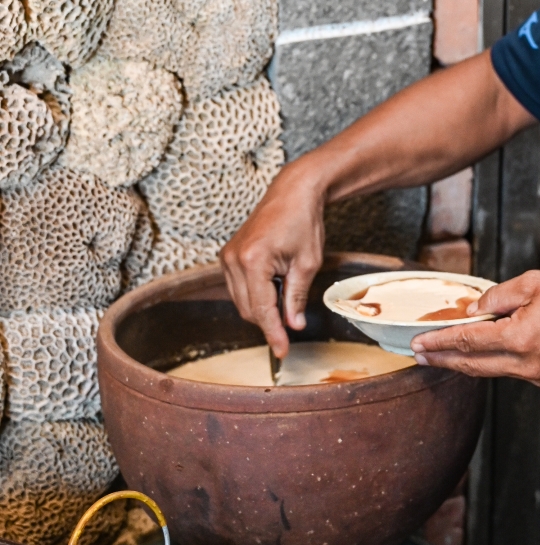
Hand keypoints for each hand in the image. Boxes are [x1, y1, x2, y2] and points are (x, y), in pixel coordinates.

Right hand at [220, 160, 326, 356]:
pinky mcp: (228, 255)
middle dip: (269, 322)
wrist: (293, 192)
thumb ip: (297, 297)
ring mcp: (227, 256)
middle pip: (248, 309)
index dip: (273, 333)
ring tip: (286, 297)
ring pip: (241, 301)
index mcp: (253, 260)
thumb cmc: (303, 222)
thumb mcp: (308, 264)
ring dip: (262, 308)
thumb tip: (293, 325)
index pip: (261, 309)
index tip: (283, 352)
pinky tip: (274, 288)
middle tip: (291, 328)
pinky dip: (255, 295)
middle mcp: (233, 259)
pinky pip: (238, 288)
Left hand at [410, 269, 539, 384]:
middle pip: (472, 364)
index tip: (417, 342)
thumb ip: (497, 297)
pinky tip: (474, 352)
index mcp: (521, 338)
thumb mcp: (534, 282)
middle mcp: (525, 363)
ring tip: (438, 353)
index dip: (440, 342)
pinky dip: (486, 361)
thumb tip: (474, 310)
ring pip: (487, 370)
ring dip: (461, 361)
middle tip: (417, 353)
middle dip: (441, 359)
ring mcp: (535, 373)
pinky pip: (505, 369)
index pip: (469, 341)